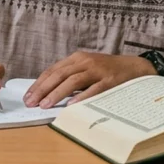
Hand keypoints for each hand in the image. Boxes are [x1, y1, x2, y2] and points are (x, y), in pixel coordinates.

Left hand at [24, 52, 155, 108]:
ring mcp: (97, 70)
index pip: (52, 71)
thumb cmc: (107, 71)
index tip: (28, 97)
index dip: (38, 84)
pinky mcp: (109, 80)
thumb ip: (70, 78)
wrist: (135, 67)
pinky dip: (81, 97)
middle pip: (59, 75)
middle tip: (31, 102)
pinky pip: (93, 89)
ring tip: (45, 105)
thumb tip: (47, 93)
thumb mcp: (87, 69)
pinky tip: (71, 105)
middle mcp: (85, 62)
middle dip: (42, 89)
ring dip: (57, 93)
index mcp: (77, 58)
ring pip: (72, 81)